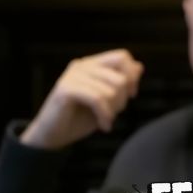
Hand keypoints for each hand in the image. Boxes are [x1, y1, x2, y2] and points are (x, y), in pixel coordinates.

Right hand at [20, 49, 143, 149]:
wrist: (53, 136)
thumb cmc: (80, 118)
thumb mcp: (108, 100)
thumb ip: (122, 83)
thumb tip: (139, 67)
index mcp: (92, 64)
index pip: (122, 56)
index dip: (132, 77)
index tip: (131, 95)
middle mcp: (82, 65)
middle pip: (120, 77)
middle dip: (122, 100)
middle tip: (113, 113)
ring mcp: (72, 76)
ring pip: (111, 90)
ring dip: (113, 111)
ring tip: (105, 120)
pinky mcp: (65, 89)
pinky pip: (97, 99)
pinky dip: (105, 115)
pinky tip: (103, 126)